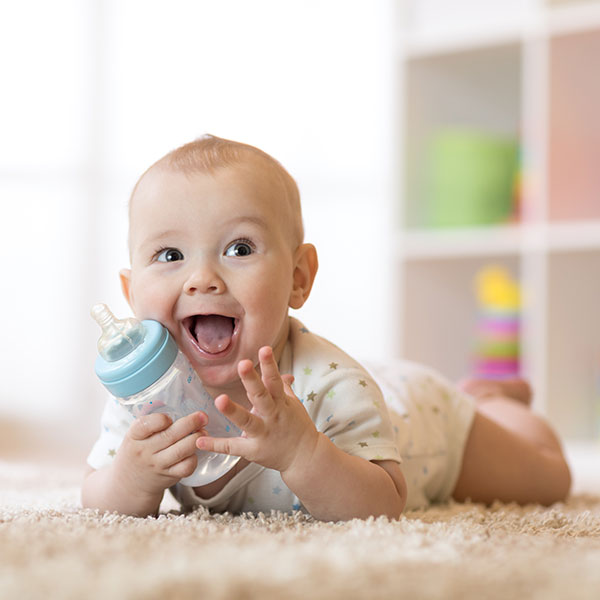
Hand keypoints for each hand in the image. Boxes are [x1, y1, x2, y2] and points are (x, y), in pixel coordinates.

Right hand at [113, 411, 206, 497]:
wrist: (128, 483)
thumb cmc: (137, 450)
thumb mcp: (136, 434)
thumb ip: (152, 420)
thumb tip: (178, 398)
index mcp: (134, 436)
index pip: (145, 425)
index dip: (160, 419)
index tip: (170, 417)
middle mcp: (145, 451)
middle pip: (170, 436)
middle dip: (190, 423)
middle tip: (203, 416)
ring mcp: (157, 465)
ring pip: (181, 451)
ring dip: (196, 439)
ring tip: (204, 431)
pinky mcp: (168, 476)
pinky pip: (186, 467)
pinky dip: (194, 458)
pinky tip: (196, 450)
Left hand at [196, 346, 319, 474]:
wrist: (306, 457)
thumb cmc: (298, 427)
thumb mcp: (294, 405)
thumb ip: (284, 389)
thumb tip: (283, 373)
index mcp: (281, 403)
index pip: (275, 381)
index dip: (269, 365)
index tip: (264, 349)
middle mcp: (272, 416)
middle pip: (261, 396)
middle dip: (252, 380)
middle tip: (243, 364)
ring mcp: (263, 434)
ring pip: (247, 421)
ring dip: (233, 410)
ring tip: (218, 399)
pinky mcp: (254, 451)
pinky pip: (233, 447)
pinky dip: (216, 445)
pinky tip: (199, 440)